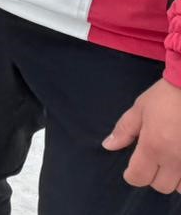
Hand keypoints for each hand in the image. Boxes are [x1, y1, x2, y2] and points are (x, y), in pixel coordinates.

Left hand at [105, 78, 180, 192]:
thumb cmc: (166, 96)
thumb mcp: (140, 108)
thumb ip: (124, 130)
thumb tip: (108, 146)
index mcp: (153, 147)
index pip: (138, 177)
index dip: (132, 175)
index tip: (133, 168)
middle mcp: (175, 159)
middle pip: (161, 186)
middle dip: (154, 177)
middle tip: (154, 162)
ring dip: (175, 180)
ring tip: (173, 163)